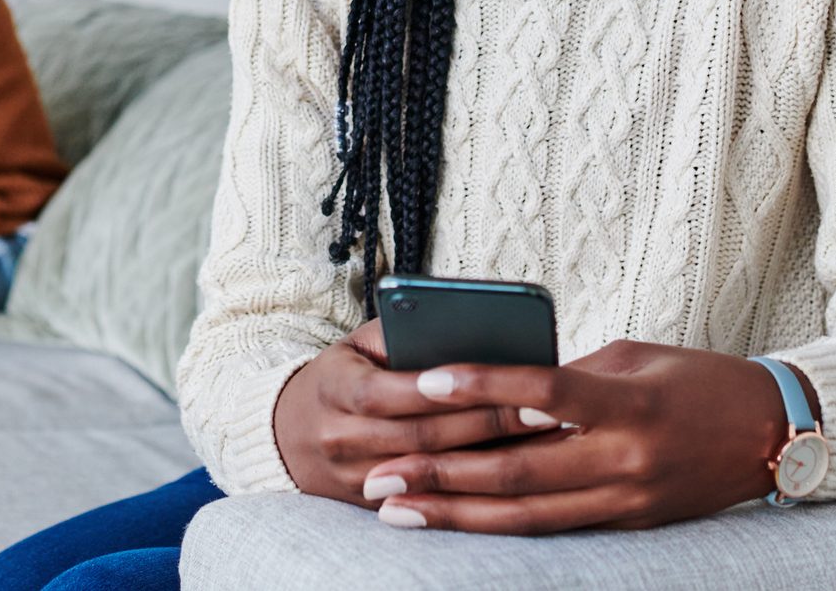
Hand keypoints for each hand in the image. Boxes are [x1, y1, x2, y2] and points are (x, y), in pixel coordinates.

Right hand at [272, 320, 554, 505]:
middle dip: (486, 423)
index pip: (389, 392)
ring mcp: (356, 480)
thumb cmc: (345, 375)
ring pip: (432, 473)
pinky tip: (518, 470)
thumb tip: (467, 325)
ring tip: (541, 437)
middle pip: (421, 436)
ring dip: (489, 457)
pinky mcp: (375, 509)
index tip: (494, 375)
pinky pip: (432, 499)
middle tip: (544, 408)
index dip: (440, 388)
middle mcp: (340, 439)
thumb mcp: (360, 345)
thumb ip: (403, 334)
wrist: (291, 436)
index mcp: (335, 389)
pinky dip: (476, 486)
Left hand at [359, 339, 806, 533]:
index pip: (545, 393)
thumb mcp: (633, 357)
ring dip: (454, 513)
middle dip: (442, 473)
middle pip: (519, 470)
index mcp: (629, 404)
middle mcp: (626, 461)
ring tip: (395, 508)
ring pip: (525, 514)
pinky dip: (497, 525)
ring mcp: (627, 501)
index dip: (484, 386)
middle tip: (379, 472)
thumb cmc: (700, 379)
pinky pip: (552, 529)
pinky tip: (453, 520)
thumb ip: (569, 375)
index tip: (427, 378)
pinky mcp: (629, 525)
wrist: (776, 434)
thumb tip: (501, 386)